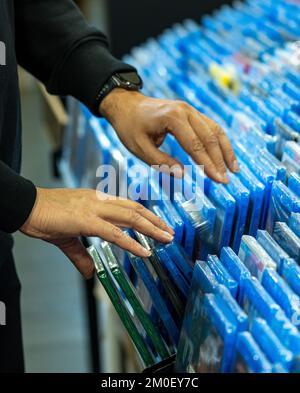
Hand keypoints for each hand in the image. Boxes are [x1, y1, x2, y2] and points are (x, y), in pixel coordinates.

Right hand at [20, 188, 173, 278]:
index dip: (145, 215)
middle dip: (154, 221)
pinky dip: (131, 242)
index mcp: (97, 201)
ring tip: (166, 238)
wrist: (27, 206)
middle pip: (134, 209)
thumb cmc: (46, 217)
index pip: (127, 206)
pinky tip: (144, 251)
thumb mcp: (68, 239)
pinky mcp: (86, 220)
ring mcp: (94, 209)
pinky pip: (114, 233)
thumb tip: (89, 273)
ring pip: (130, 217)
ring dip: (151, 228)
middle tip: (170, 232)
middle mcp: (99, 201)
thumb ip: (81, 256)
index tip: (158, 225)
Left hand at [100, 89, 238, 183]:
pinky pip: (210, 126)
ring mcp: (190, 110)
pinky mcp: (191, 113)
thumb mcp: (140, 148)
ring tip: (233, 170)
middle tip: (226, 180)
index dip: (208, 165)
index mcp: (172, 118)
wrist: (127, 105)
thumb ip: (161, 162)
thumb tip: (182, 176)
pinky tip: (225, 155)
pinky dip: (220, 142)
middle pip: (209, 137)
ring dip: (225, 150)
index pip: (195, 145)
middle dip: (220, 160)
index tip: (219, 180)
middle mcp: (185, 111)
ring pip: (215, 130)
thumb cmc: (130, 127)